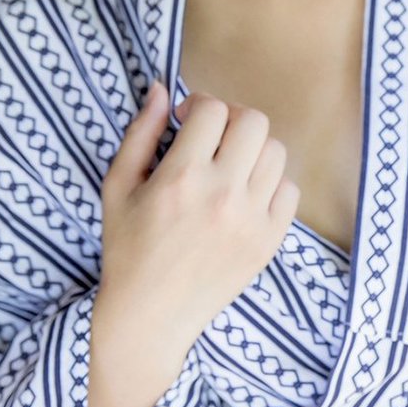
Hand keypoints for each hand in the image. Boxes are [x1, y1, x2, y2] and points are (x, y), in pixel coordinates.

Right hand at [97, 80, 299, 355]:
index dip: (198, 105)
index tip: (186, 122)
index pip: (213, 109)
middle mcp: (222, 196)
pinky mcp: (268, 243)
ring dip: (252, 150)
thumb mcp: (118, 187)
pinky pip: (289, 191)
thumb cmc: (127, 250)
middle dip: (231, 120)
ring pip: (276, 153)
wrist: (151, 316)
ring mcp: (251, 221)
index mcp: (181, 178)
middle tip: (213, 138)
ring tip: (229, 167)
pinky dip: (270, 184)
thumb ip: (140, 134)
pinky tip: (245, 195)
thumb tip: (162, 89)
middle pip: (254, 122)